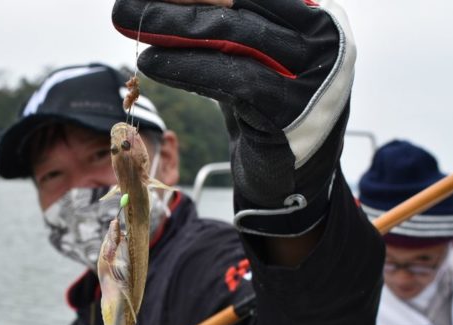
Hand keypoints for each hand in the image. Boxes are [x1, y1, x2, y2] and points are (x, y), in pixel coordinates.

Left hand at [112, 0, 355, 235]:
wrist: (295, 180)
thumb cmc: (268, 111)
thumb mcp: (251, 60)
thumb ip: (224, 30)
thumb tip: (164, 3)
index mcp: (319, 16)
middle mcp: (325, 39)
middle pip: (242, 3)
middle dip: (180, 0)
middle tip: (127, 2)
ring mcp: (314, 75)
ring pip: (234, 35)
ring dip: (174, 27)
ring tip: (130, 23)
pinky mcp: (290, 111)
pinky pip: (231, 79)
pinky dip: (186, 67)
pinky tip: (152, 63)